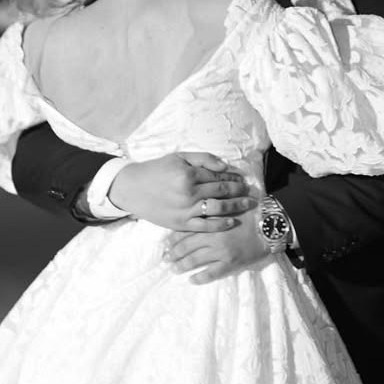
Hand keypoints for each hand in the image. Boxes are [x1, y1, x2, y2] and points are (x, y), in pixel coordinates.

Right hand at [108, 152, 256, 230]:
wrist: (132, 189)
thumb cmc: (156, 170)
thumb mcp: (178, 157)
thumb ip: (203, 159)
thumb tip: (225, 165)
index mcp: (188, 174)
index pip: (218, 176)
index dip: (234, 177)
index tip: (243, 178)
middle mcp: (189, 193)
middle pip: (222, 192)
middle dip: (239, 191)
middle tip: (250, 192)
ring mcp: (185, 210)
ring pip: (218, 209)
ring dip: (236, 206)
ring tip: (248, 205)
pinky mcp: (181, 224)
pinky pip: (206, 226)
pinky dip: (221, 225)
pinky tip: (232, 221)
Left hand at [164, 208, 268, 283]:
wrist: (271, 225)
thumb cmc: (251, 213)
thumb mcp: (229, 206)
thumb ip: (213, 210)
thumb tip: (196, 211)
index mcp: (211, 221)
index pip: (186, 230)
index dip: (173, 238)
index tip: (165, 243)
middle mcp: (213, 236)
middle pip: (186, 246)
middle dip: (173, 254)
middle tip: (165, 259)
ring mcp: (221, 250)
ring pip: (195, 260)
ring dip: (182, 266)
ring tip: (174, 269)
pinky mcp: (230, 263)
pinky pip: (211, 273)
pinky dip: (200, 278)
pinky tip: (192, 280)